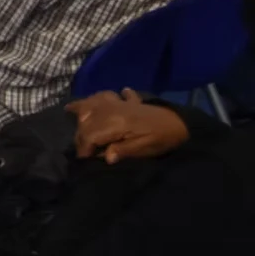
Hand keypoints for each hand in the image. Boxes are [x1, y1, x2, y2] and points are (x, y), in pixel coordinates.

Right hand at [70, 90, 189, 164]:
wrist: (182, 124)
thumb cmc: (161, 140)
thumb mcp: (143, 149)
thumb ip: (122, 151)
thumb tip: (104, 157)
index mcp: (114, 123)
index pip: (89, 134)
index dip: (83, 148)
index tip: (84, 160)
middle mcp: (111, 109)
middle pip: (86, 118)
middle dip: (80, 133)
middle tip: (83, 148)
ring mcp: (118, 102)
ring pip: (92, 101)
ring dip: (82, 108)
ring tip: (73, 113)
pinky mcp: (128, 101)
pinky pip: (109, 94)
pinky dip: (102, 97)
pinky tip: (103, 99)